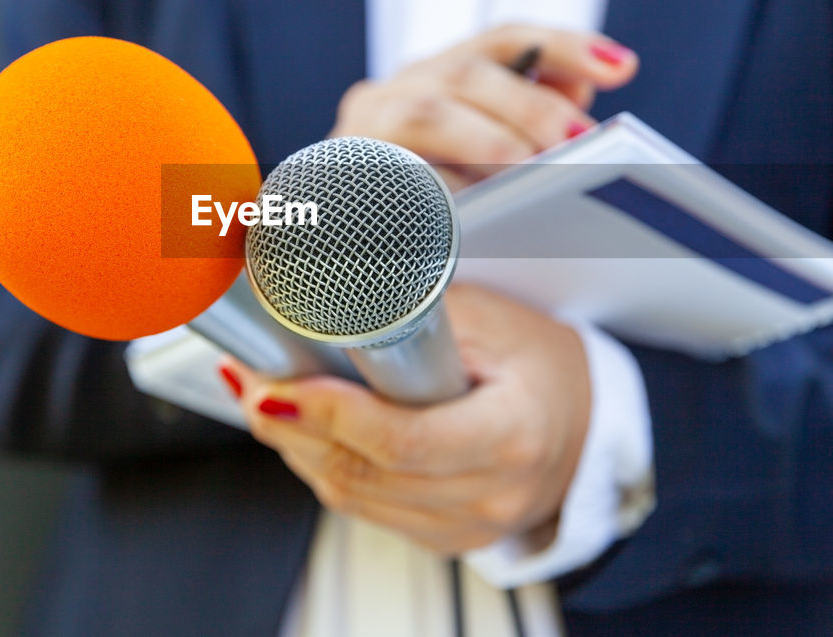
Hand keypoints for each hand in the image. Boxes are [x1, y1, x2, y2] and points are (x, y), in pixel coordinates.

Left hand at [220, 284, 591, 555]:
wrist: (583, 424)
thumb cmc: (541, 365)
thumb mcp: (490, 320)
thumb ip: (414, 314)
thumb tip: (329, 294)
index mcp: (512, 435)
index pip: (403, 440)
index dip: (331, 413)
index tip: (281, 381)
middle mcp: (491, 495)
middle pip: (362, 471)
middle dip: (292, 424)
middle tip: (250, 377)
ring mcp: (466, 527)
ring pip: (351, 495)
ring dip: (295, 447)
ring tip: (260, 395)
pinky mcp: (442, 538)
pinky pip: (363, 508)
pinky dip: (323, 467)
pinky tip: (300, 430)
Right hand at [331, 24, 637, 187]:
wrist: (338, 246)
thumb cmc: (429, 202)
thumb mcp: (483, 155)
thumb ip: (530, 118)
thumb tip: (578, 103)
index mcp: (437, 73)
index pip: (505, 40)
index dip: (563, 47)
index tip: (622, 68)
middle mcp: (395, 90)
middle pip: (468, 76)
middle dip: (530, 106)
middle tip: (578, 140)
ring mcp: (362, 128)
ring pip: (428, 113)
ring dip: (486, 140)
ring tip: (531, 171)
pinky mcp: (344, 172)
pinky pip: (396, 173)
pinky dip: (439, 190)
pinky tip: (477, 212)